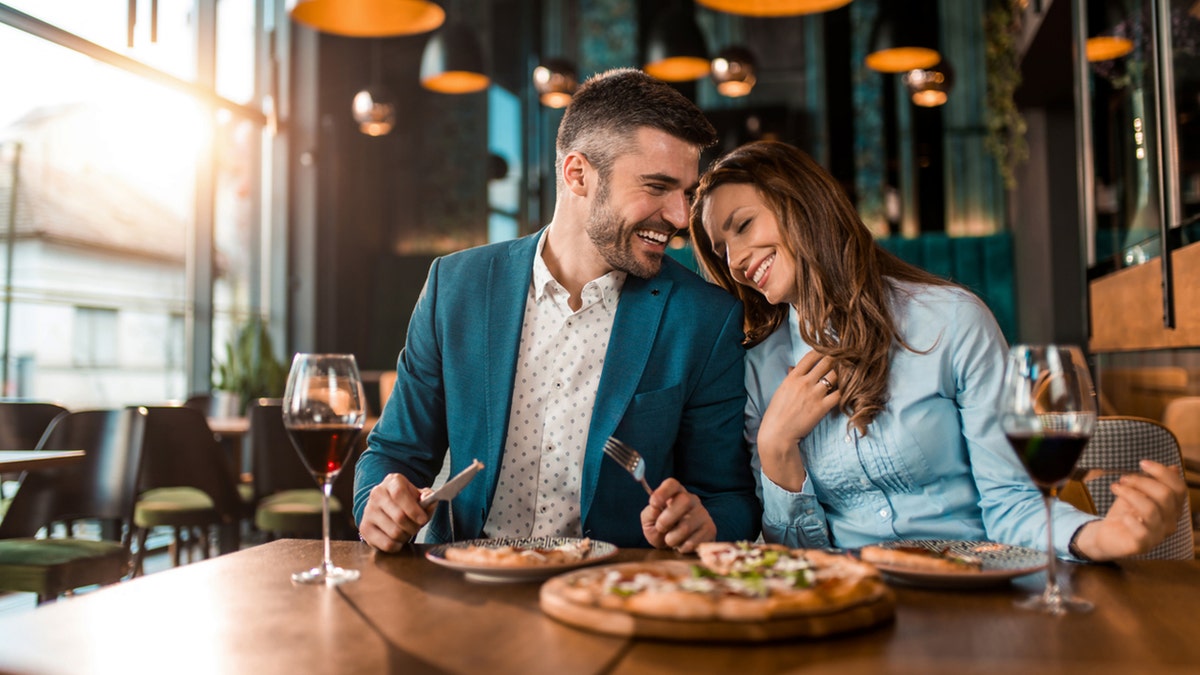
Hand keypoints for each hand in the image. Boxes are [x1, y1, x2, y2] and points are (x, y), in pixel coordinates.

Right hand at [358, 472, 433, 552]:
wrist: (387, 508)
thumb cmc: (407, 502)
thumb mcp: (420, 496)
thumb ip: (428, 499)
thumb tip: (429, 502)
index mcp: (392, 482)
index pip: (399, 494)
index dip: (413, 509)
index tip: (423, 519)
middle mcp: (377, 494)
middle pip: (399, 517)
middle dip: (413, 526)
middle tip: (416, 527)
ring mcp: (368, 511)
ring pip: (394, 532)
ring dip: (406, 536)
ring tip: (407, 531)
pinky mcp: (364, 528)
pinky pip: (386, 544)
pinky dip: (397, 545)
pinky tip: (398, 539)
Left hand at [640, 477, 716, 552]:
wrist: (677, 547)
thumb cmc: (662, 530)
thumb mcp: (650, 522)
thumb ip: (649, 514)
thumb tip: (655, 508)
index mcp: (676, 493)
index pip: (672, 484)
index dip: (663, 492)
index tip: (653, 503)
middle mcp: (692, 500)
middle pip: (684, 500)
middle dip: (667, 519)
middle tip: (660, 528)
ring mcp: (703, 514)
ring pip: (686, 526)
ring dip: (672, 538)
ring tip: (670, 540)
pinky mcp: (710, 529)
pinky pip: (694, 541)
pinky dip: (682, 547)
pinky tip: (682, 545)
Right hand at [756, 350, 840, 490]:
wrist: (777, 433)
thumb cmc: (777, 413)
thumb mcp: (781, 391)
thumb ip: (790, 377)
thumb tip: (793, 367)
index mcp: (793, 377)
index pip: (811, 355)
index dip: (823, 350)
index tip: (831, 349)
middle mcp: (805, 382)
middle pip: (827, 361)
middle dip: (838, 358)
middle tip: (846, 358)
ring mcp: (814, 394)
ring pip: (836, 376)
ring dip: (843, 374)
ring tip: (849, 373)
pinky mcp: (822, 407)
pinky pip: (839, 394)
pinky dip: (844, 391)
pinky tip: (846, 391)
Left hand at [1072, 460, 1186, 560]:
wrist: (1107, 535)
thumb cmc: (1125, 512)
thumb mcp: (1138, 493)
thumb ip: (1154, 482)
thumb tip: (1174, 467)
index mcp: (1173, 508)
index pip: (1179, 488)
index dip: (1162, 472)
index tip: (1142, 463)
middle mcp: (1170, 522)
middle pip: (1165, 495)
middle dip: (1141, 481)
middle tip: (1123, 479)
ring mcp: (1158, 535)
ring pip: (1151, 509)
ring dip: (1130, 494)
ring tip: (1115, 488)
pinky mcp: (1142, 545)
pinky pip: (1141, 531)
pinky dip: (1129, 518)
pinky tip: (1122, 515)